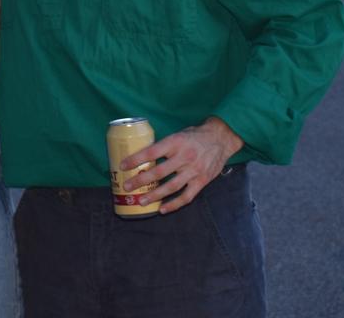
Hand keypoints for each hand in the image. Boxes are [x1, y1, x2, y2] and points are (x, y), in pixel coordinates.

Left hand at [120, 117, 243, 213]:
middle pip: (159, 172)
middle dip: (140, 181)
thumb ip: (163, 145)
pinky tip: (162, 209)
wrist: (221, 138)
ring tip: (141, 201)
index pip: (151, 152)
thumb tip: (142, 156)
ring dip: (155, 195)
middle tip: (127, 186)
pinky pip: (187, 196)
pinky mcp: (202, 181)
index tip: (122, 166)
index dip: (136, 160)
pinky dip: (174, 204)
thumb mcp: (177, 134)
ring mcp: (194, 171)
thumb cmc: (194, 135)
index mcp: (175, 143)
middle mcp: (184, 157)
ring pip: (171, 186)